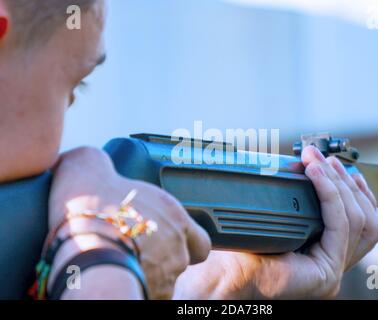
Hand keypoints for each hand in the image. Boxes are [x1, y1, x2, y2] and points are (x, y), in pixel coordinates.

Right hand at [49, 147, 210, 298]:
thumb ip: (97, 163)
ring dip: (146, 275)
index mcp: (172, 215)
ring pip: (163, 281)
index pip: (199, 239)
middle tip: (134, 253)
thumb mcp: (89, 165)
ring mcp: (166, 275)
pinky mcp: (150, 295)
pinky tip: (113, 278)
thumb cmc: (89, 208)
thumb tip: (87, 159)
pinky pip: (146, 294)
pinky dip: (133, 289)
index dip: (186, 242)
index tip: (163, 240)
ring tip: (118, 266)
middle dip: (161, 260)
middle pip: (179, 261)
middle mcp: (176, 247)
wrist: (83, 247)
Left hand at [174, 146, 377, 298]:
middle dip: (347, 183)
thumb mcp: (278, 213)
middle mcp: (334, 263)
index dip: (355, 190)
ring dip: (340, 185)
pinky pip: (340, 227)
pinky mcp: (325, 272)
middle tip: (323, 158)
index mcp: (325, 252)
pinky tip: (316, 176)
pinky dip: (331, 195)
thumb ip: (297, 197)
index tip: (335, 164)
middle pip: (366, 220)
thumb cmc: (242, 245)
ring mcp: (332, 271)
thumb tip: (305, 164)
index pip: (361, 220)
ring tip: (318, 163)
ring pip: (359, 221)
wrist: (221, 271)